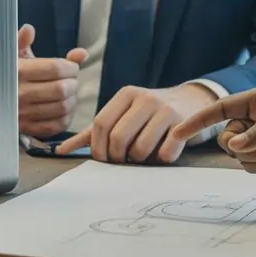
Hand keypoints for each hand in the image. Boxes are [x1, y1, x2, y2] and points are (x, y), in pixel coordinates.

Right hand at [17, 24, 87, 136]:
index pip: (56, 68)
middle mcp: (19, 93)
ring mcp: (22, 113)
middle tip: (71, 80)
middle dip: (73, 83)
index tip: (72, 66)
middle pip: (62, 89)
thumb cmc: (4, 73)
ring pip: (62, 108)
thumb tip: (34, 31)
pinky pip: (55, 126)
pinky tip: (63, 108)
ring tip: (69, 93)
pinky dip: (66, 117)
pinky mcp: (26, 128)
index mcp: (18, 71)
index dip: (71, 66)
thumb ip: (24, 41)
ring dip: (72, 99)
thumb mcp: (11, 54)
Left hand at [55, 83, 216, 163]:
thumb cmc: (150, 113)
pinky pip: (165, 154)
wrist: (194, 101)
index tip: (104, 159)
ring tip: (145, 155)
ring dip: (140, 161)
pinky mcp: (184, 125)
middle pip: (118, 138)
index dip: (98, 148)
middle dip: (118, 158)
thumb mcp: (123, 114)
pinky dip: (162, 159)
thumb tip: (61, 149)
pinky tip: (164, 152)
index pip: (100, 124)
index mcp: (126, 95)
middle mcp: (145, 99)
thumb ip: (93, 132)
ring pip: (140, 149)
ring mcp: (166, 111)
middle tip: (125, 161)